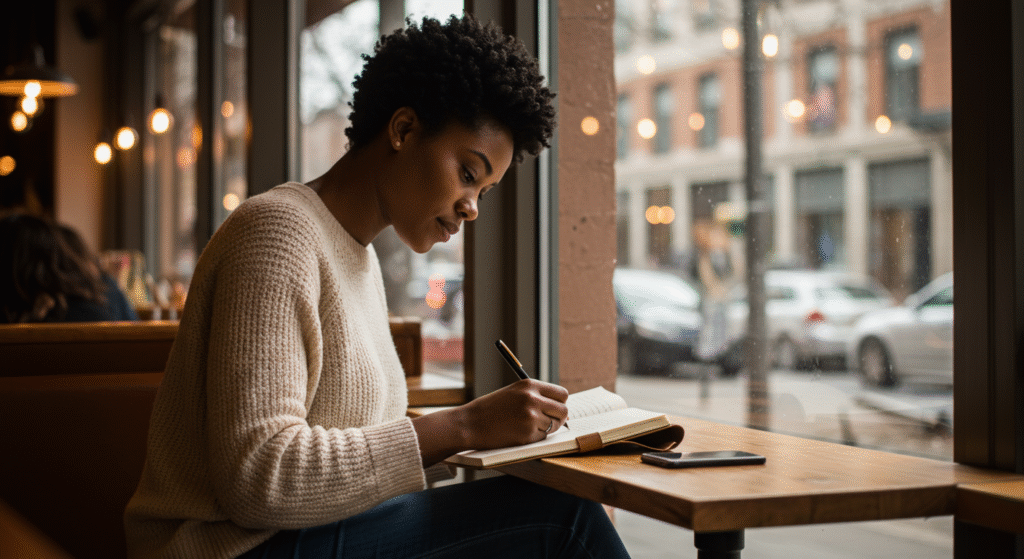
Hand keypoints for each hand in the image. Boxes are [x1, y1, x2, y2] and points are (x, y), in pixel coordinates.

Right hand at [412, 379, 568, 465]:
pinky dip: (535, 437)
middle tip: (548, 421)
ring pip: (554, 425)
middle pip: (563, 410)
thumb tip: (560, 406)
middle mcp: (533, 399)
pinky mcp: (528, 434)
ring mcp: (531, 417)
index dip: (560, 403)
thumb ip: (535, 395)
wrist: (470, 424)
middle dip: (558, 417)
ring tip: (528, 426)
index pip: (562, 394)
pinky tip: (520, 433)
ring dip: (546, 428)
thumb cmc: (490, 409)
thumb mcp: (513, 393)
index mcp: (529, 385)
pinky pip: (543, 437)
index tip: (555, 408)